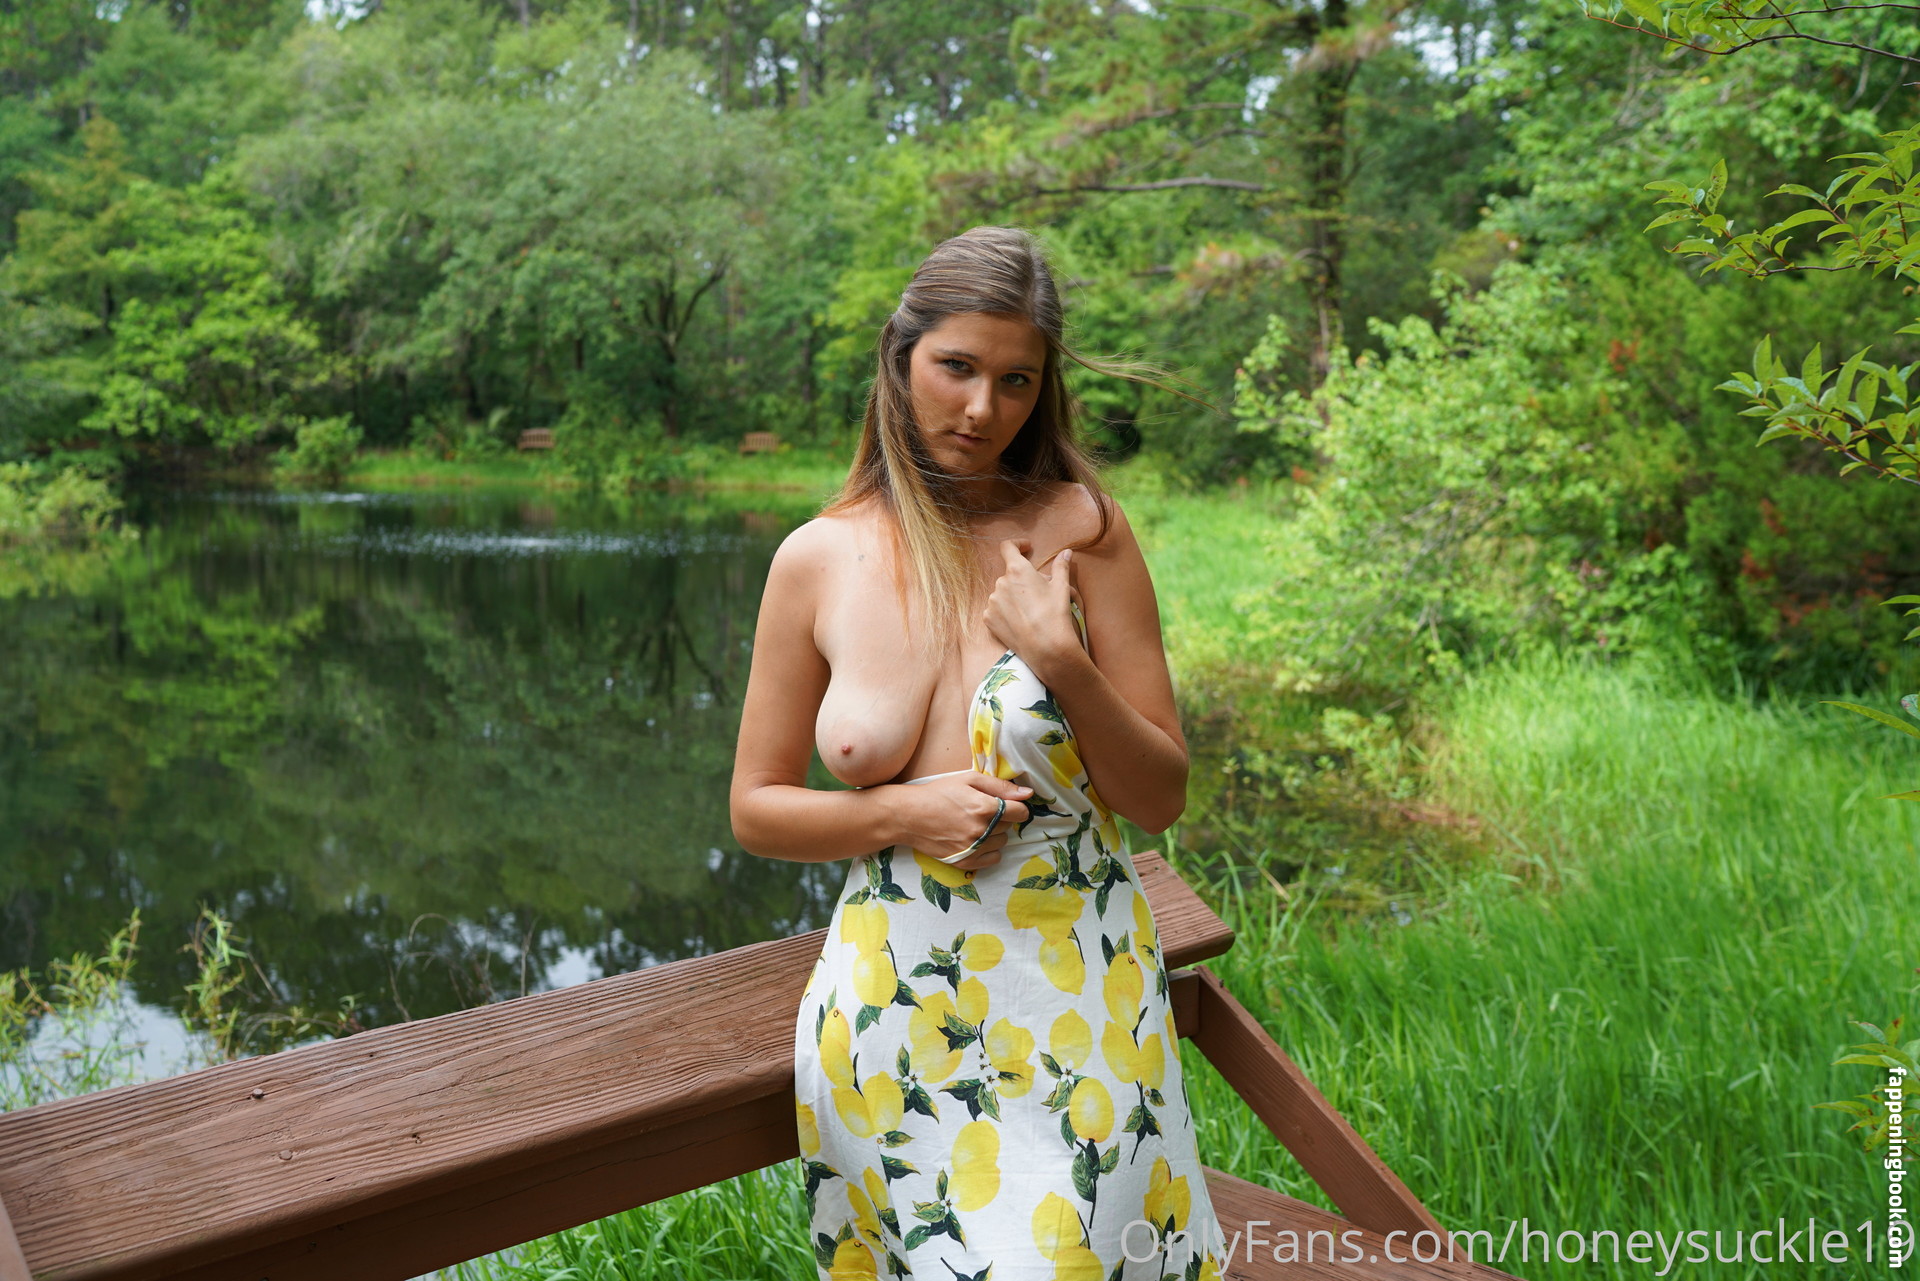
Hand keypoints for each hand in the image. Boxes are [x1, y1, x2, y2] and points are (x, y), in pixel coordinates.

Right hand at [889, 771, 1031, 870]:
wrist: (909, 816)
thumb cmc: (938, 793)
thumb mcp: (968, 779)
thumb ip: (1000, 786)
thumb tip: (1028, 794)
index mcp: (984, 807)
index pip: (1020, 812)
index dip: (1016, 806)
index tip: (1008, 805)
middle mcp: (981, 830)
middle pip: (1010, 826)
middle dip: (1002, 817)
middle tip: (982, 810)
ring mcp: (974, 848)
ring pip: (1002, 842)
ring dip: (995, 833)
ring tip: (976, 824)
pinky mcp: (965, 861)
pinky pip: (994, 859)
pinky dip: (990, 850)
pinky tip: (977, 840)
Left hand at [984, 540, 1080, 677]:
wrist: (1045, 647)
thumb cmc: (1054, 614)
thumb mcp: (1061, 587)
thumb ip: (1061, 566)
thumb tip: (1066, 552)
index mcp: (1017, 570)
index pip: (1008, 548)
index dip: (1017, 545)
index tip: (1027, 548)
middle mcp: (1000, 583)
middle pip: (1010, 575)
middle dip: (1023, 580)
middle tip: (1040, 592)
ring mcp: (992, 602)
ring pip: (1003, 592)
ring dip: (1014, 596)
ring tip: (1031, 610)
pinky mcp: (988, 618)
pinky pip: (996, 609)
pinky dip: (1006, 611)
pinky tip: (1020, 620)